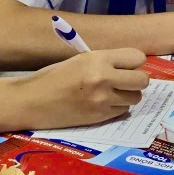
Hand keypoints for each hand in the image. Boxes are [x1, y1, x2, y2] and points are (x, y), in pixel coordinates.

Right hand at [18, 48, 147, 127]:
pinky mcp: (99, 117)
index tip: (127, 66)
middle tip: (124, 81)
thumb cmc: (53, 77)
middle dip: (136, 80)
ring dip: (127, 96)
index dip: (134, 62)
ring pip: (135, 98)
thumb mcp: (80, 60)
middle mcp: (104, 78)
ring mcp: (103, 100)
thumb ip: (106, 61)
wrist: (31, 101)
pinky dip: (117, 108)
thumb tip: (131, 65)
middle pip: (142, 80)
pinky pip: (122, 111)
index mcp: (98, 59)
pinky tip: (102, 104)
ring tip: (112, 93)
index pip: (137, 57)